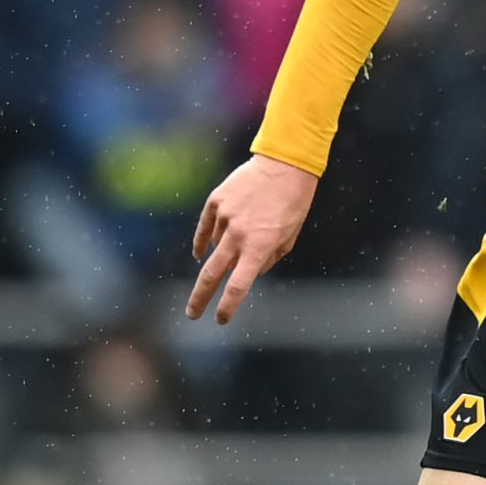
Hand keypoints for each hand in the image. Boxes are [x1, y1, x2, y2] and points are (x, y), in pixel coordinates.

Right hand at [188, 153, 319, 323]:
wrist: (284, 164)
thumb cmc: (293, 203)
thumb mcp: (289, 237)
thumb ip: (267, 258)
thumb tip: (247, 272)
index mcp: (260, 246)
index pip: (239, 285)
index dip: (228, 306)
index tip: (220, 319)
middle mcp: (239, 234)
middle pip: (211, 274)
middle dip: (200, 298)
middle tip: (192, 314)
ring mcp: (224, 217)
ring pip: (214, 247)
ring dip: (222, 252)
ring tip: (244, 235)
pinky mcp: (215, 202)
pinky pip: (205, 228)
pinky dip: (203, 241)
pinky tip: (201, 251)